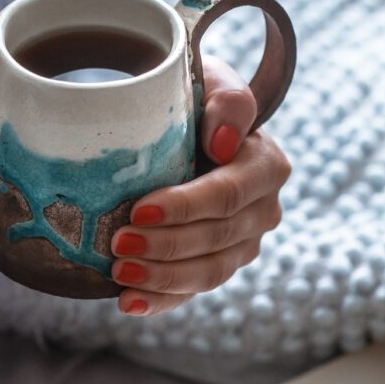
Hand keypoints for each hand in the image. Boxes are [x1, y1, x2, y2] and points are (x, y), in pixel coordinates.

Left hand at [110, 57, 290, 315]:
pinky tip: (129, 302)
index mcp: (266, 166)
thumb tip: (223, 142)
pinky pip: (193, 292)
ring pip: (210, 272)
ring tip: (119, 272)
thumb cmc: (193, 98)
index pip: (229, 195)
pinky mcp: (216, 266)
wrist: (181, 126)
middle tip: (118, 245)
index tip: (139, 209)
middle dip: (167, 246)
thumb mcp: (210, 81)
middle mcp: (263, 210)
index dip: (186, 207)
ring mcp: (242, 244)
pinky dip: (161, 301)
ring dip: (162, 277)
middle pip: (218, 239)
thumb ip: (227, 100)